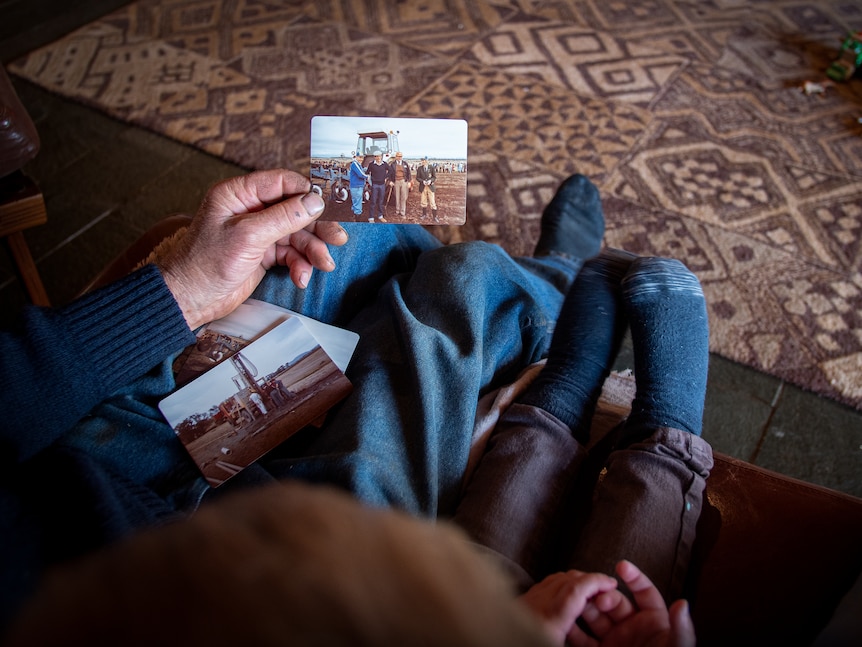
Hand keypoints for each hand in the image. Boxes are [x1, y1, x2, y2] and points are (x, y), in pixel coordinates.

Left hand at [158, 169, 347, 328]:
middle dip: (316, 227)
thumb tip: (314, 200)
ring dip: (312, 250)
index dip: (307, 193)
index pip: (281, 182)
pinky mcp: (262, 253)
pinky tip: (301, 278)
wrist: (190, 299)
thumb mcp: (248, 235)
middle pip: (295, 210)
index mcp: (239, 194)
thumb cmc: (205, 263)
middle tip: (337, 238)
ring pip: (296, 234)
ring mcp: (258, 232)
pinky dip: (299, 265)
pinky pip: (290, 254)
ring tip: (323, 264)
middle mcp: (251, 210)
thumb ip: (284, 217)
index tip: (327, 206)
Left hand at [519, 570, 618, 645]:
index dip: (596, 582)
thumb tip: (595, 640)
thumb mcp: (554, 644)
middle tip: (605, 589)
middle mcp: (536, 605)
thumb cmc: (522, 641)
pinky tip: (565, 599)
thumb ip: (578, 640)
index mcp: (549, 621)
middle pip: (566, 579)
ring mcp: (526, 602)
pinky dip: (559, 586)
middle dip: (588, 579)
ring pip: (554, 579)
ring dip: (574, 581)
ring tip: (589, 593)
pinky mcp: (519, 604)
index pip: (576, 589)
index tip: (612, 583)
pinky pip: (543, 586)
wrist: (484, 643)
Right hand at [576, 561, 695, 646]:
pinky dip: (573, 631)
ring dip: (585, 608)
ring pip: (596, 616)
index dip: (634, 578)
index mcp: (654, 621)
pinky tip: (565, 623)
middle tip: (597, 597)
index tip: (621, 566)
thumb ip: (681, 630)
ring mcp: (614, 640)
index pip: (644, 592)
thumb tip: (683, 603)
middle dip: (604, 595)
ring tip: (575, 603)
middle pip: (615, 601)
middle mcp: (633, 627)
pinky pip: (583, 640)